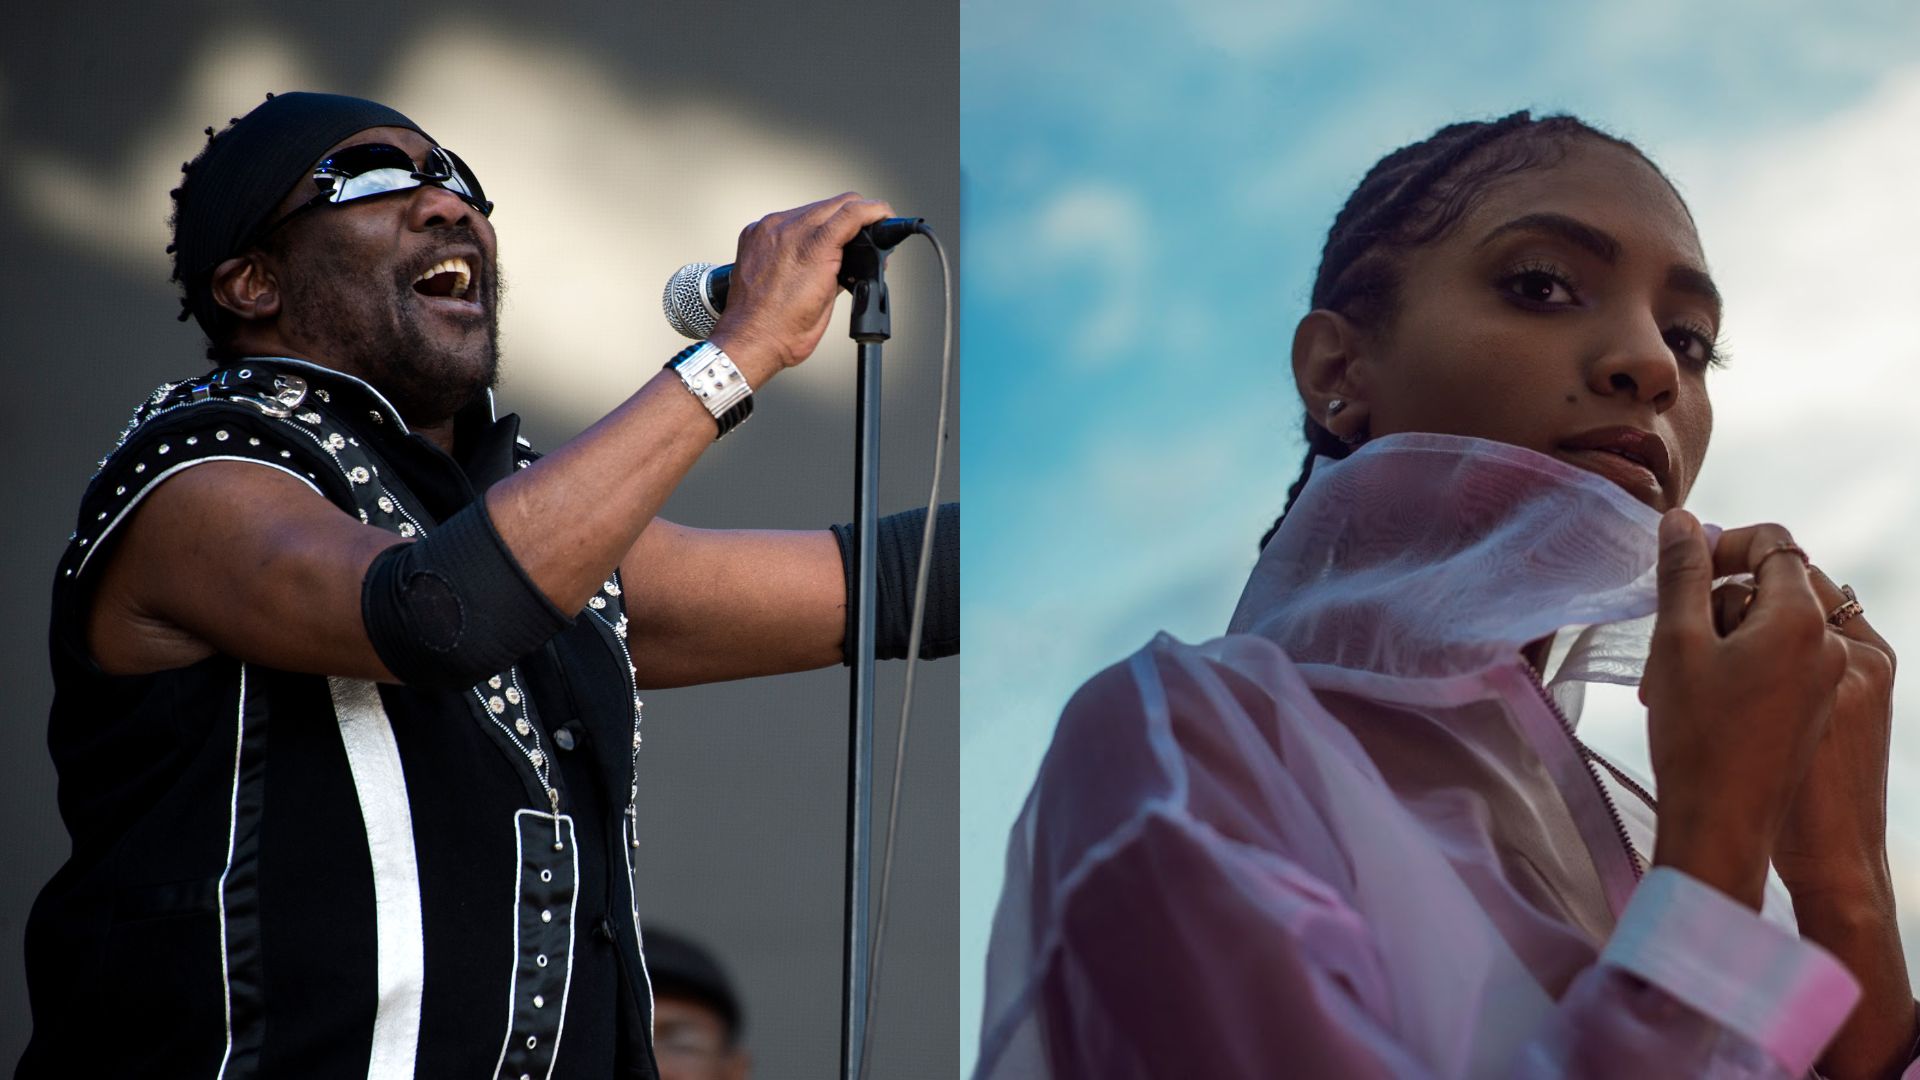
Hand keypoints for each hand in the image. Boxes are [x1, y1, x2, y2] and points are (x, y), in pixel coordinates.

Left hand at [707, 192, 894, 382]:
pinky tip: (805, 247)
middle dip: (854, 214)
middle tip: (863, 232)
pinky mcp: (754, 234)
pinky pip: (786, 219)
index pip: (852, 211)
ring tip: (833, 244)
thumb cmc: (787, 329)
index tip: (884, 214)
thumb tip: (854, 253)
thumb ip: (844, 266)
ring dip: (827, 221)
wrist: (750, 339)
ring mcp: (768, 230)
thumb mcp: (829, 297)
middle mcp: (788, 231)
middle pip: (834, 204)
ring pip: (810, 209)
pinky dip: (800, 228)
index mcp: (813, 247)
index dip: (875, 210)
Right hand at [1710, 568, 1909, 1079]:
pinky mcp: (1819, 714)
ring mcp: (1832, 683)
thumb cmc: (1697, 738)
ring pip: (1774, 629)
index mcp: (1804, 619)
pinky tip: (1697, 701)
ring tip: (1673, 676)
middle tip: (1666, 634)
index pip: (1773, 543)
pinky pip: (1784, 666)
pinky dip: (1741, 668)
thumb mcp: (1677, 643)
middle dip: (1716, 598)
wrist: (1726, 830)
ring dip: (1722, 637)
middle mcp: (1833, 646)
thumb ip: (1683, 574)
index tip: (1680, 568)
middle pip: (1773, 587)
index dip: (1723, 543)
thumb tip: (1684, 521)